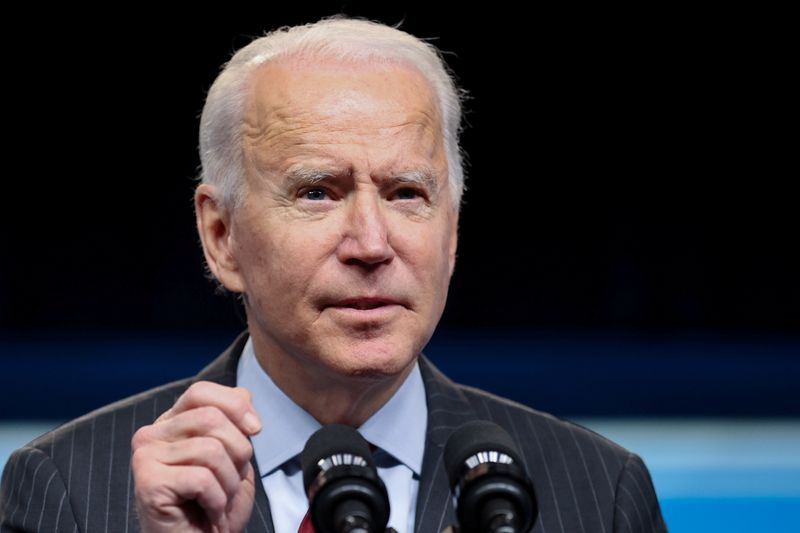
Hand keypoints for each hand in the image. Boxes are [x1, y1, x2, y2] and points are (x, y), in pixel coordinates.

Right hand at [132, 382, 261, 532]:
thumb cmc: (217, 504)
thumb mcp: (235, 453)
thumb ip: (234, 417)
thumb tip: (244, 395)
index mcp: (171, 422)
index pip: (202, 392)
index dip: (235, 406)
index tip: (254, 430)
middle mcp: (151, 435)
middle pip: (211, 418)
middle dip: (237, 452)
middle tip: (229, 481)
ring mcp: (145, 458)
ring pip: (211, 450)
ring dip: (228, 482)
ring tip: (218, 500)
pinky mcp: (148, 483)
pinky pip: (202, 479)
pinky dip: (217, 500)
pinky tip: (207, 512)